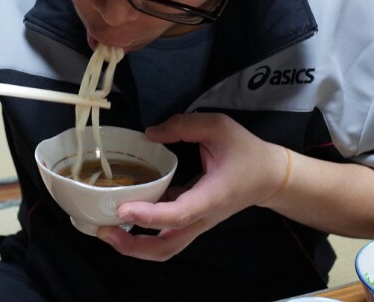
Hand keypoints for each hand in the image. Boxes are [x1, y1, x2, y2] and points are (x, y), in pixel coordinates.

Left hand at [97, 112, 288, 260]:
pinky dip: (144, 233)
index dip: (149, 216)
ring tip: (107, 231)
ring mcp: (197, 222)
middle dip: (133, 247)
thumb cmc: (246, 152)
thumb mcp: (218, 127)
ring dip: (135, 246)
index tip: (123, 210)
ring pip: (166, 248)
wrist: (270, 176)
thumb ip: (184, 125)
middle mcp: (202, 217)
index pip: (178, 215)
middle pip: (167, 248)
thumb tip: (149, 134)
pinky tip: (125, 216)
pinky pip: (167, 234)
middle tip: (104, 231)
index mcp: (210, 196)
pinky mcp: (192, 219)